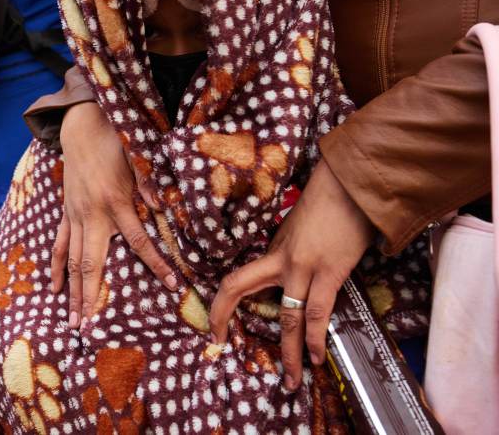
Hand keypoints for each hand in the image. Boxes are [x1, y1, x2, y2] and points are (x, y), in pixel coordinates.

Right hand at [52, 102, 176, 329]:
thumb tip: (164, 207)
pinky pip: (60, 245)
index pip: (139, 241)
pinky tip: (55, 288)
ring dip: (73, 292)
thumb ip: (149, 185)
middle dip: (91, 297)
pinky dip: (57, 268)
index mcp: (116, 203)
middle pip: (92, 264)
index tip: (171, 286)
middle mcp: (93, 215)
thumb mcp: (138, 159)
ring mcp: (76, 216)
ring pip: (73, 261)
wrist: (80, 127)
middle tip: (88, 327)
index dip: (156, 264)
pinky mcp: (67, 213)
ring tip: (72, 319)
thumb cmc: (114, 141)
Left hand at [209, 161, 375, 390]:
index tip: (215, 327)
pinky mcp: (329, 272)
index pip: (235, 279)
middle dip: (225, 320)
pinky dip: (316, 339)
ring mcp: (302, 266)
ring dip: (289, 352)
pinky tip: (316, 357)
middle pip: (238, 289)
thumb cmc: (329, 203)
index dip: (220, 304)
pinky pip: (317, 312)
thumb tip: (288, 273)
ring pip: (286, 316)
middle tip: (219, 346)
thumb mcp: (298, 228)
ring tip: (291, 379)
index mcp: (272, 249)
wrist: (351, 185)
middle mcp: (279, 259)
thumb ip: (289, 252)